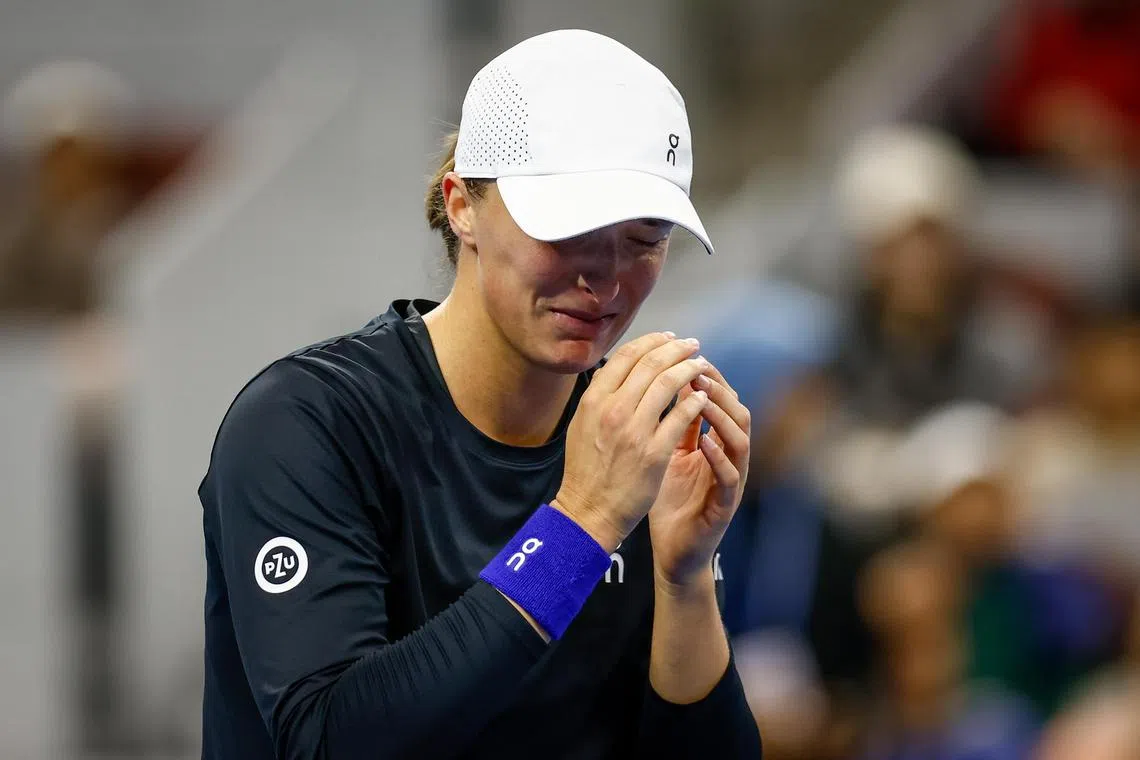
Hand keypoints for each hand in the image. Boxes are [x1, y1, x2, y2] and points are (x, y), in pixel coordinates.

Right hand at [552, 333, 712, 552]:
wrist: (588, 510)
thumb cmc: (586, 470)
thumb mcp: (582, 424)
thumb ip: (600, 396)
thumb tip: (616, 369)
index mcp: (593, 400)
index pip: (626, 356)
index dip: (651, 341)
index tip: (668, 338)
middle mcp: (612, 410)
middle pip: (651, 364)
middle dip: (676, 349)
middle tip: (692, 345)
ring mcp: (634, 430)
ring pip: (668, 384)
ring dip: (690, 369)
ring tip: (702, 365)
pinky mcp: (654, 452)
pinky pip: (682, 416)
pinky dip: (695, 401)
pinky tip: (702, 396)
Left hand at [649, 362, 750, 587]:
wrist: (673, 552)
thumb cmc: (670, 503)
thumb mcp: (667, 455)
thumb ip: (673, 424)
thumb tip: (665, 383)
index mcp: (715, 444)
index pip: (720, 401)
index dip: (709, 377)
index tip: (688, 357)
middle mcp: (729, 459)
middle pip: (738, 413)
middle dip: (720, 390)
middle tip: (698, 371)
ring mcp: (731, 482)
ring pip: (741, 440)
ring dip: (723, 417)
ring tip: (703, 398)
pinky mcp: (725, 506)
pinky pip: (730, 477)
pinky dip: (719, 457)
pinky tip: (705, 442)